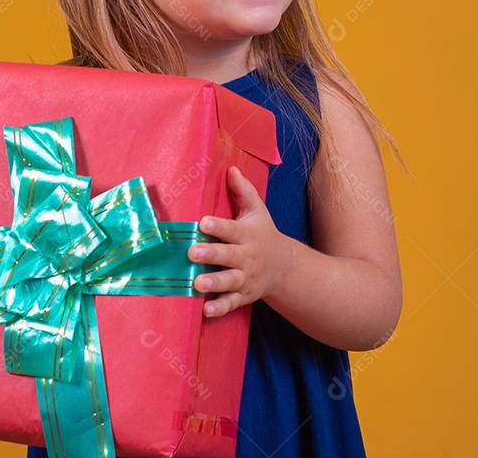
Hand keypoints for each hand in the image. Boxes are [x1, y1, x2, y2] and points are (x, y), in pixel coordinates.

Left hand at [187, 165, 292, 317]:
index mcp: (247, 235)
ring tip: (198, 283)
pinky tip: (206, 310)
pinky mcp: (244, 295)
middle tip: (192, 253)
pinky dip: (219, 308)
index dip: (218, 226)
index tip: (204, 222)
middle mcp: (246, 257)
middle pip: (228, 256)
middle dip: (211, 254)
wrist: (284, 267)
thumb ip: (243, 191)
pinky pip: (231, 303)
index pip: (231, 229)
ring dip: (214, 283)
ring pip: (229, 281)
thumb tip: (230, 168)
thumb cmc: (263, 234)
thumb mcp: (257, 211)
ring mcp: (245, 278)